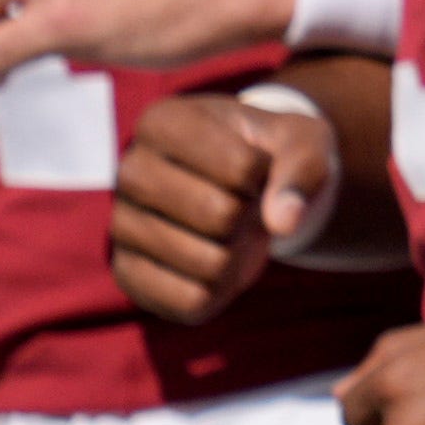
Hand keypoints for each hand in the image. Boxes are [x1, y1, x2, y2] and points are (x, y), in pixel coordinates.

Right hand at [111, 90, 339, 324]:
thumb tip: (284, 222)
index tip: (256, 165)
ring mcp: (121, 226)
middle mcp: (130, 171)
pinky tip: (215, 263)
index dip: (268, 175)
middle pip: (220, 216)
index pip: (242, 167)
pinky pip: (189, 302)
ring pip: (208, 263)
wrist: (238, 184)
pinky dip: (222, 290)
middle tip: (244, 203)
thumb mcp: (301, 140)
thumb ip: (302, 167)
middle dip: (252, 215)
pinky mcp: (127, 274)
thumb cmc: (267, 152)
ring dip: (240, 253)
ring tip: (229, 230)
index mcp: (164, 122)